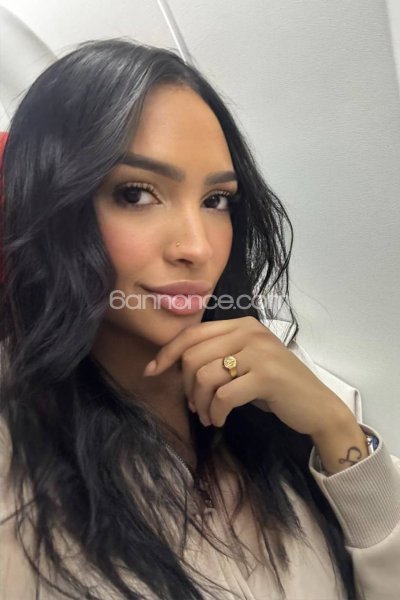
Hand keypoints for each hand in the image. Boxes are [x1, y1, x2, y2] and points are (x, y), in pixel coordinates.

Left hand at [143, 316, 353, 433]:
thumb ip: (217, 356)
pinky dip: (216, 412)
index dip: (167, 353)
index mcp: (242, 324)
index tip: (152, 371)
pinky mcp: (267, 376)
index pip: (193, 333)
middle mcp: (250, 332)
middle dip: (186, 387)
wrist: (316, 406)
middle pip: (193, 355)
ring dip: (201, 404)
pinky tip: (221, 420)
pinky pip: (224, 395)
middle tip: (195, 407)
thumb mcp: (245, 363)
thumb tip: (174, 365)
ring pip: (205, 376)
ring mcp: (260, 352)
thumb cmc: (275, 387)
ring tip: (209, 416)